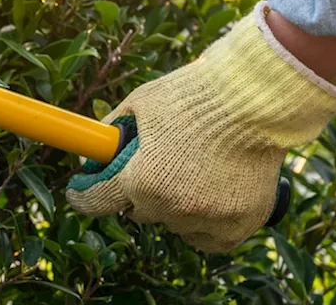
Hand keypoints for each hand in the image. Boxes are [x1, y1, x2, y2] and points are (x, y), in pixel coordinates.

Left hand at [65, 3, 335, 251]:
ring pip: (176, 225)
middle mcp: (172, 207)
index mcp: (142, 180)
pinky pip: (209, 238)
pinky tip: (209, 197)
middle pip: (140, 212)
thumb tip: (95, 145)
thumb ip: (113, 127)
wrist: (255, 100)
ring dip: (175, 207)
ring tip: (192, 174)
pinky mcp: (240, 225)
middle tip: (155, 168)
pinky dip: (205, 224)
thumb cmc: (194, 96)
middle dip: (140, 192)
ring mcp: (208, 219)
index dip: (84, 195)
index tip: (80, 192)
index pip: (97, 202)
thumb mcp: (141, 103)